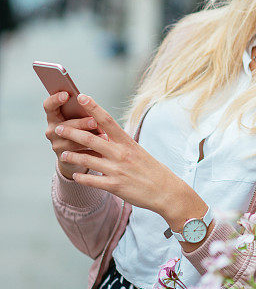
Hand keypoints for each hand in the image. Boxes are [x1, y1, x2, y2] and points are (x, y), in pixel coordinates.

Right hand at [44, 91, 107, 179]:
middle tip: (94, 121)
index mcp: (53, 116)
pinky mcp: (63, 157)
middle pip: (64, 125)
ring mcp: (56, 144)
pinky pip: (77, 154)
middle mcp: (51, 130)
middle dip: (80, 123)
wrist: (76, 155)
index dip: (55, 99)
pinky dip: (91, 150)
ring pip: (71, 141)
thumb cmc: (80, 128)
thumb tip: (89, 101)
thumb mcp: (78, 118)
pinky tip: (102, 148)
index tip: (66, 94)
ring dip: (88, 138)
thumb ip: (80, 111)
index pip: (48, 105)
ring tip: (104, 136)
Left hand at [56, 94, 207, 226]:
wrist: (165, 191)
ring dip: (72, 157)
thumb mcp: (137, 151)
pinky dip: (81, 178)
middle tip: (58, 129)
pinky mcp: (115, 186)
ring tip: (62, 154)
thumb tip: (104, 135)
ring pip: (87, 160)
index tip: (81, 97)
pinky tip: (75, 176)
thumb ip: (120, 144)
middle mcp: (120, 153)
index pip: (107, 120)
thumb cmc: (151, 169)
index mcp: (127, 142)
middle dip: (72, 132)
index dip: (93, 107)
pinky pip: (92, 181)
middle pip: (91, 138)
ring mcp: (117, 170)